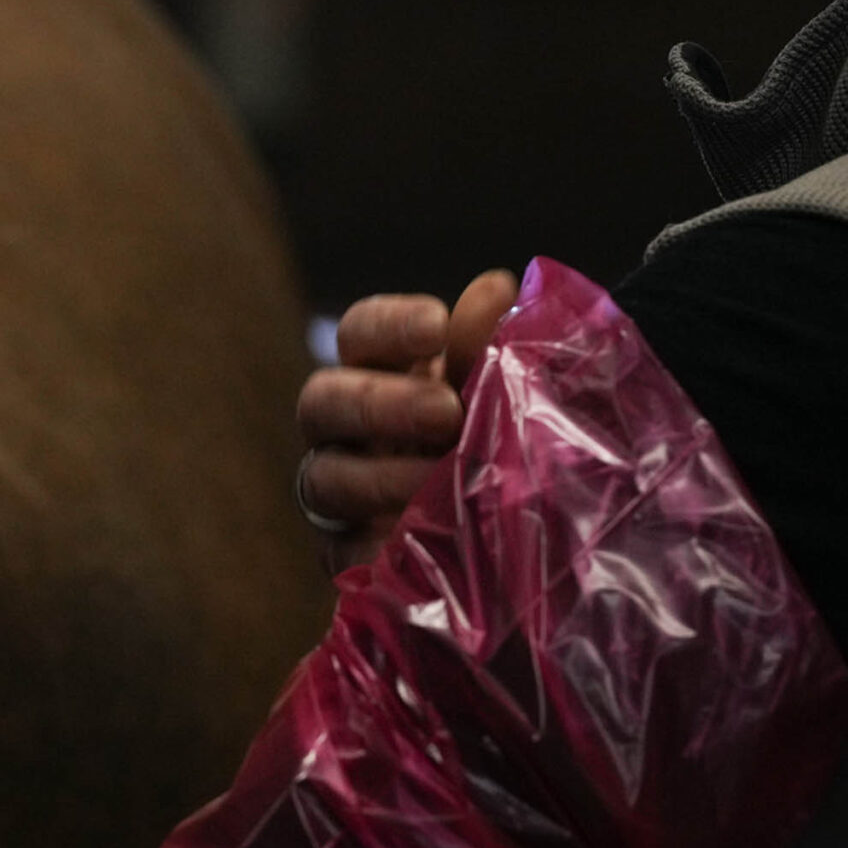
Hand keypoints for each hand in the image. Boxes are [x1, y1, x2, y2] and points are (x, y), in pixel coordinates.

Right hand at [295, 269, 518, 574]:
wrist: (526, 541)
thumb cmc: (506, 444)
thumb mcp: (502, 393)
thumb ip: (489, 348)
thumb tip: (493, 287)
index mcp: (383, 374)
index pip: (359, 332)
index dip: (388, 325)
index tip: (435, 324)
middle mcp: (347, 430)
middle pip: (321, 401)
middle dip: (379, 403)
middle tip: (446, 412)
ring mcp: (340, 498)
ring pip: (323, 479)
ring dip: (380, 477)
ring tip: (443, 483)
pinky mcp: (348, 560)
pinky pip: (342, 555)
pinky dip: (374, 549)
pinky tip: (419, 543)